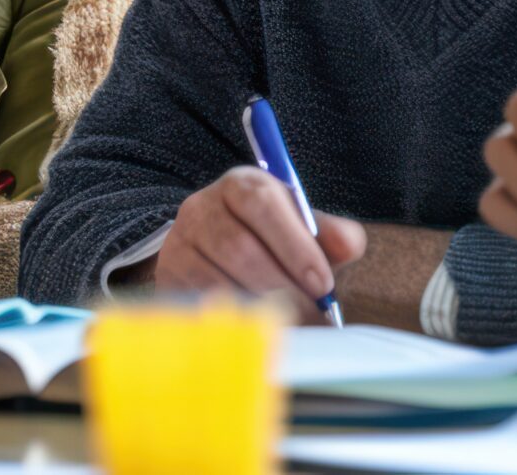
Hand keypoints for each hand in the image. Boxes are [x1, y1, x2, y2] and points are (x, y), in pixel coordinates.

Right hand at [152, 167, 366, 322]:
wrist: (214, 253)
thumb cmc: (271, 241)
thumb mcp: (303, 229)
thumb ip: (331, 235)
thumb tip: (349, 244)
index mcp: (241, 185)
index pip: (262, 203)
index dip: (295, 245)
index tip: (323, 284)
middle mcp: (202, 207)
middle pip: (239, 247)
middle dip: (282, 286)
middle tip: (312, 316)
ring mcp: (179, 243)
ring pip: (217, 281)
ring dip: (260, 308)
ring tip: (291, 325)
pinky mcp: (168, 278)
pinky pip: (200, 306)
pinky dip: (234, 321)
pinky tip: (258, 331)